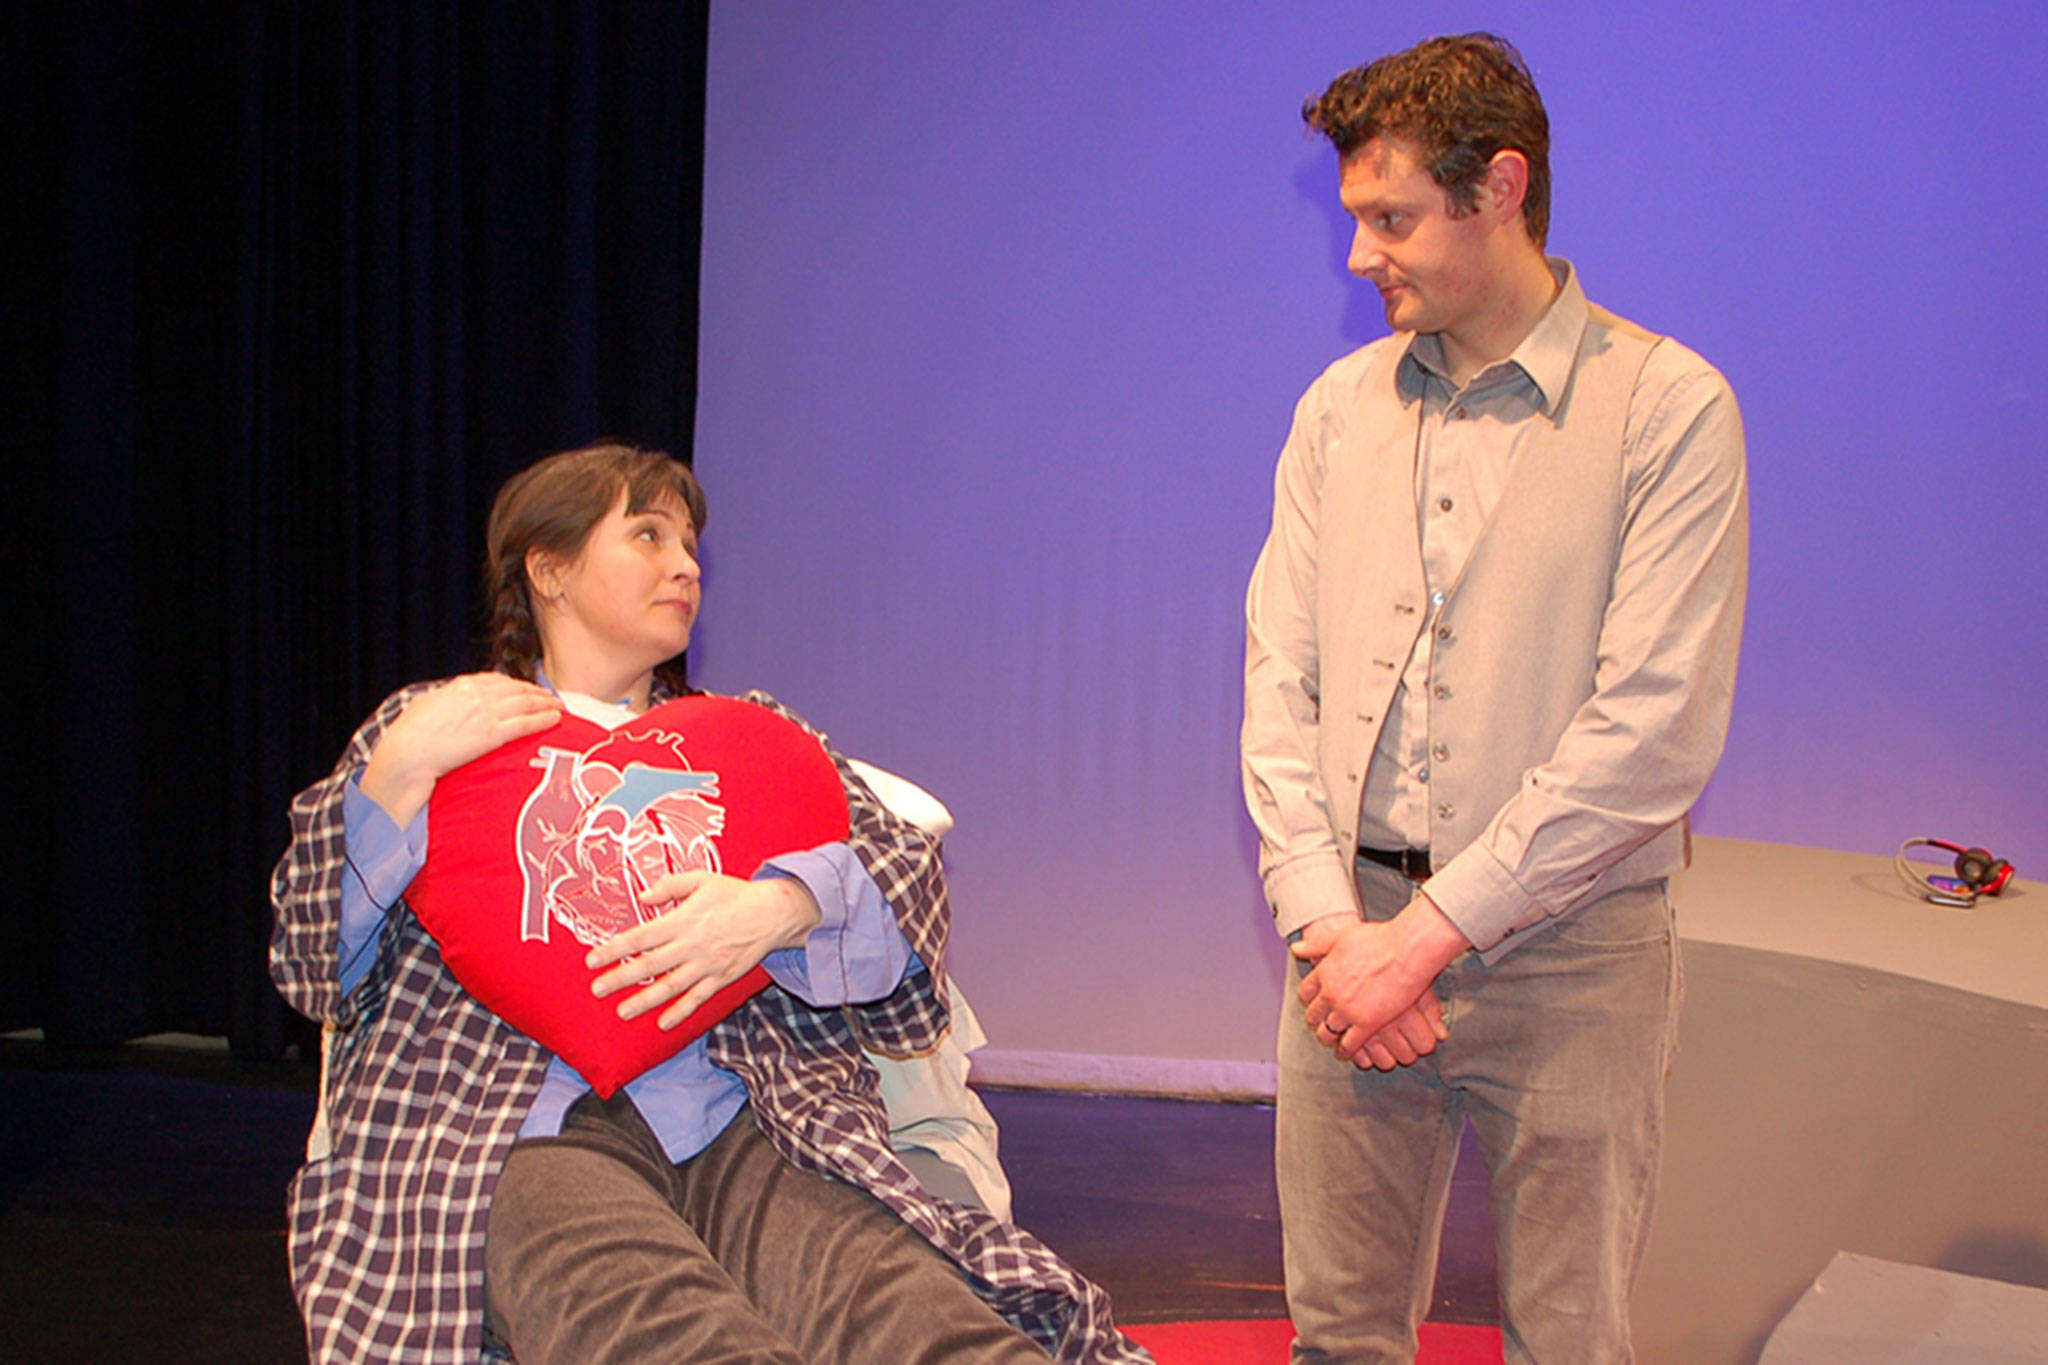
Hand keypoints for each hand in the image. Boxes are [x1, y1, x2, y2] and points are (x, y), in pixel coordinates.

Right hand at [360, 673, 560, 825]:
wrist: (408, 753)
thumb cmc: (410, 733)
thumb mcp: (426, 704)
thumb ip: (445, 698)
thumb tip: (449, 698)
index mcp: (461, 685)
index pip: (497, 680)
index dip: (515, 684)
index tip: (525, 689)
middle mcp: (478, 695)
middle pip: (516, 689)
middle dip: (536, 693)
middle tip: (551, 697)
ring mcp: (487, 714)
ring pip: (525, 704)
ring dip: (545, 704)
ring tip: (559, 706)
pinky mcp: (492, 735)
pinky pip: (525, 724)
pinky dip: (543, 720)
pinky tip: (556, 719)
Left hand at [586, 872, 821, 1029]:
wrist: (773, 912)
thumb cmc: (735, 894)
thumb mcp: (701, 879)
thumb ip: (669, 885)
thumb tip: (642, 896)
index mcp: (683, 919)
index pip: (640, 937)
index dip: (614, 950)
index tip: (592, 960)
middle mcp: (692, 944)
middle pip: (649, 965)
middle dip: (620, 979)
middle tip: (597, 990)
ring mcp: (707, 964)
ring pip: (670, 987)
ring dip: (644, 1001)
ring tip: (622, 1012)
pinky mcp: (721, 977)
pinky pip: (698, 998)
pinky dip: (680, 1012)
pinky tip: (663, 1023)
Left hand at [1294, 895, 1467, 1060]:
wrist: (1406, 951)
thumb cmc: (1380, 939)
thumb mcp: (1342, 937)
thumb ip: (1318, 944)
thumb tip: (1296, 948)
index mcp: (1324, 972)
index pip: (1306, 992)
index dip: (1309, 1000)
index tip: (1313, 1002)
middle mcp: (1331, 993)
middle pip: (1314, 1015)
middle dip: (1316, 1020)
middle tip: (1320, 1024)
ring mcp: (1347, 1010)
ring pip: (1328, 1032)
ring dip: (1329, 1037)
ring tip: (1332, 1040)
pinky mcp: (1366, 1024)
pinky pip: (1349, 1044)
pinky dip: (1346, 1051)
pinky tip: (1347, 1052)